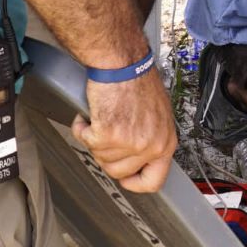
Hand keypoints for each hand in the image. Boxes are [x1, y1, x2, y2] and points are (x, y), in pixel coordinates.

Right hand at [72, 72, 177, 192]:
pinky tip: (88, 114)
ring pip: (100, 157)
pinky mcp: (108, 134)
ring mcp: (130, 142)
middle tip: (106, 134)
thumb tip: (139, 157)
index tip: (124, 178)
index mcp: (166, 143)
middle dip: (106, 154)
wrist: (122, 64)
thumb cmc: (139, 81)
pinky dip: (81, 127)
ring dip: (94, 138)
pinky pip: (85, 141)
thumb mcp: (158, 117)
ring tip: (101, 117)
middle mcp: (150, 146)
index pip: (153, 182)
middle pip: (117, 171)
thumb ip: (151, 140)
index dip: (134, 183)